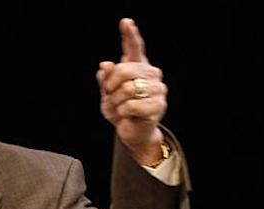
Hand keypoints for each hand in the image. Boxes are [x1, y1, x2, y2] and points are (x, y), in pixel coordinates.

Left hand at [96, 18, 167, 164]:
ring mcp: (158, 88)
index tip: (125, 22)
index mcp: (138, 68)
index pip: (135, 48)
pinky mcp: (158, 105)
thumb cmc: (120, 110)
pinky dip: (123, 112)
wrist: (131, 131)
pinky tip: (128, 115)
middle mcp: (151, 74)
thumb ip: (106, 79)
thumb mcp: (107, 94)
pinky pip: (130, 105)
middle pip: (123, 70)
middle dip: (110, 87)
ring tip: (120, 108)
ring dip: (116, 102)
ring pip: (126, 89)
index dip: (130, 35)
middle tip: (111, 97)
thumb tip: (105, 65)